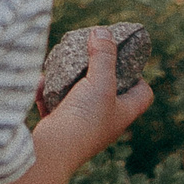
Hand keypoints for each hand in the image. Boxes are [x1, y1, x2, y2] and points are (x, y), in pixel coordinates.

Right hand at [35, 28, 152, 162]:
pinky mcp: (59, 127)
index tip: (123, 59)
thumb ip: (103, 56)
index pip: (143, 93)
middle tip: (88, 55)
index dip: (138, 75)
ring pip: (78, 97)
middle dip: (96, 72)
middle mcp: (105, 121)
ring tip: (60, 65)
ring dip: (68, 81)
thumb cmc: (84, 120)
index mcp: (123, 113)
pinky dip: (47, 93)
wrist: (52, 152)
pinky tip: (40, 83)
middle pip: (108, 92)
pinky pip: (54, 105)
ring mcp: (82, 125)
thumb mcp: (100, 82)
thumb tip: (103, 30)